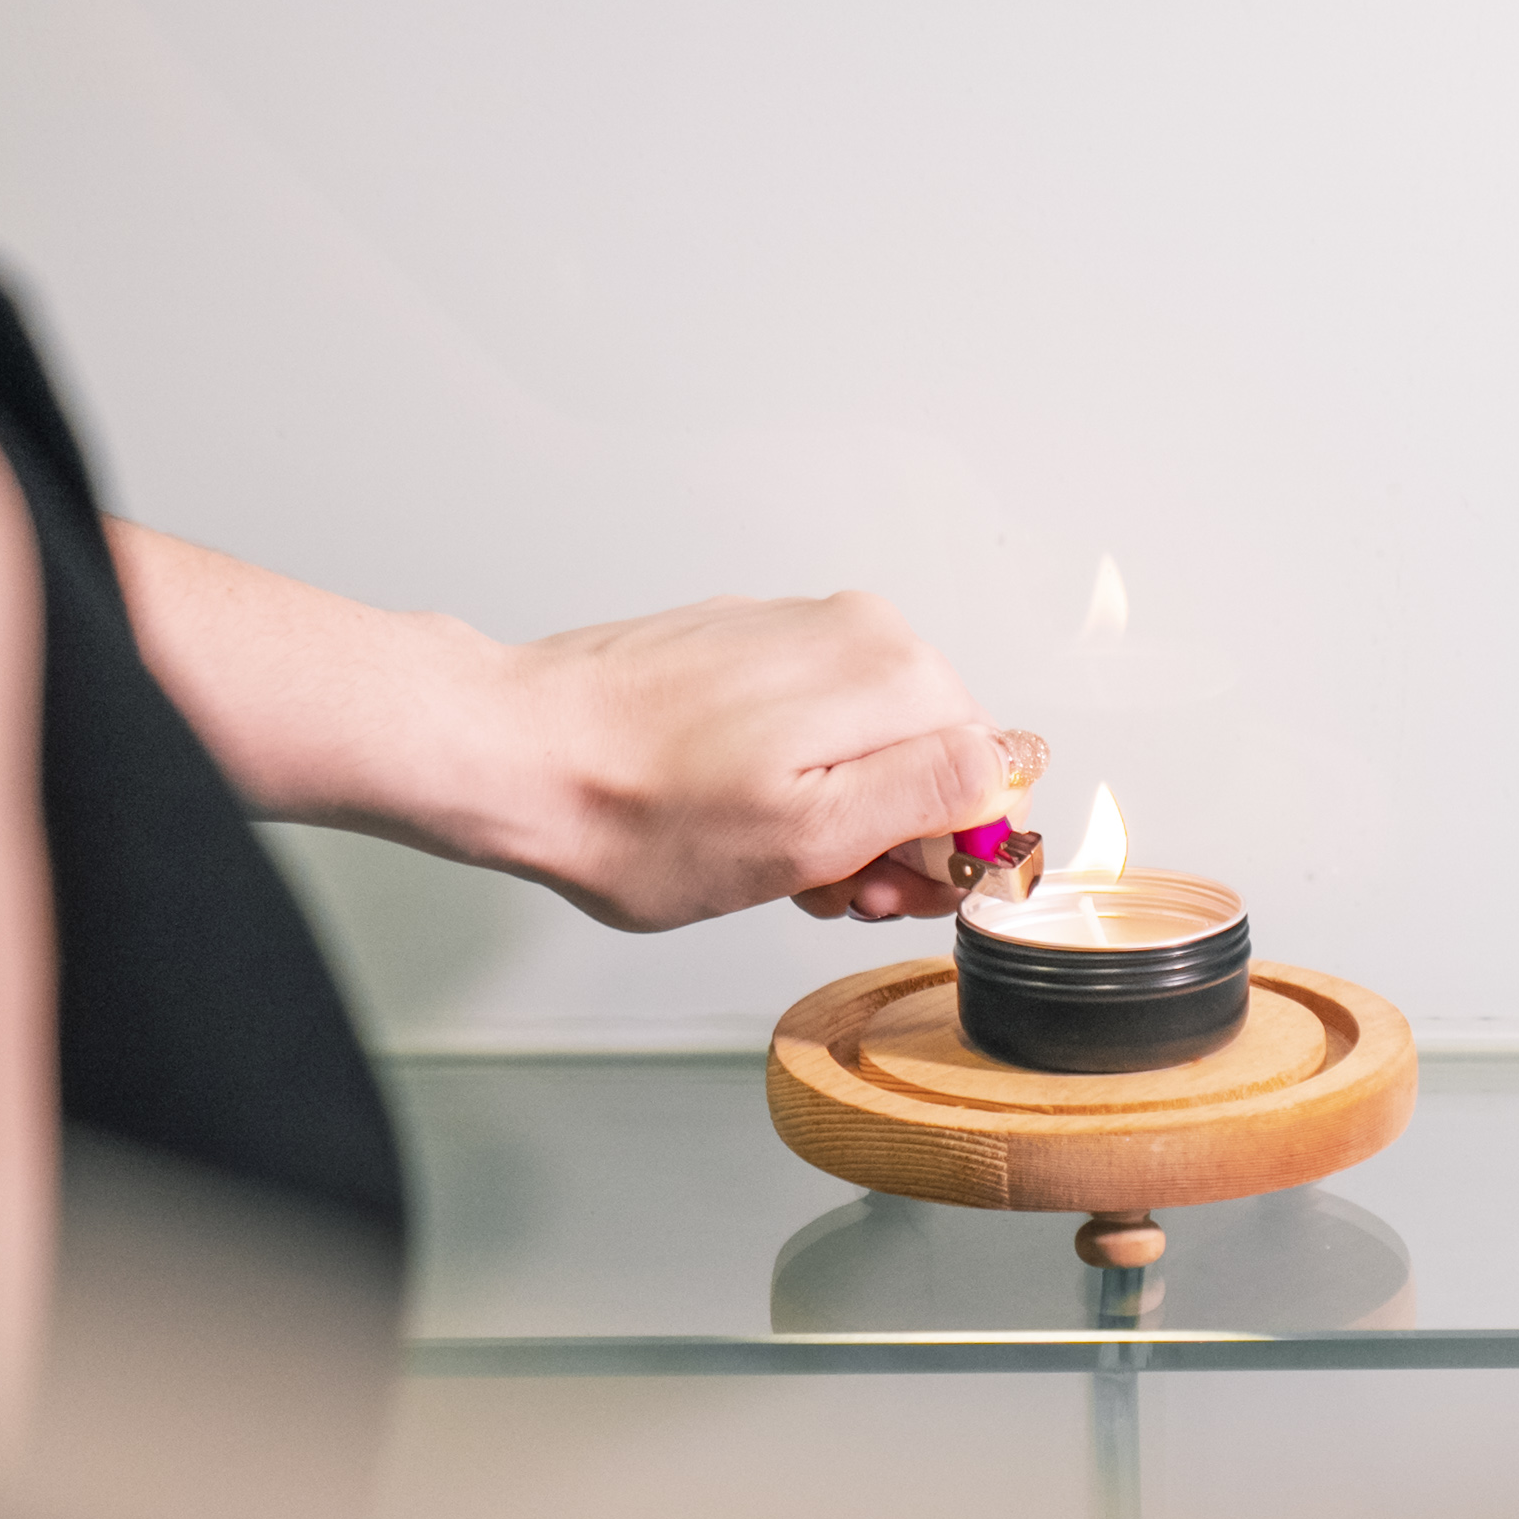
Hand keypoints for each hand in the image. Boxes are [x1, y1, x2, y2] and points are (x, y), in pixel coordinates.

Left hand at [495, 590, 1040, 932]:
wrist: (513, 754)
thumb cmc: (635, 811)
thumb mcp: (809, 836)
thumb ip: (930, 794)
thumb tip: (1005, 772)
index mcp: (890, 669)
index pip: (991, 772)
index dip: (946, 852)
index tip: (883, 889)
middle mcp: (854, 629)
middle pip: (934, 756)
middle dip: (891, 837)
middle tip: (823, 886)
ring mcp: (793, 632)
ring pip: (870, 747)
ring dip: (839, 817)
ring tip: (769, 860)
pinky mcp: (742, 648)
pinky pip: (811, 725)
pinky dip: (791, 781)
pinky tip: (737, 819)